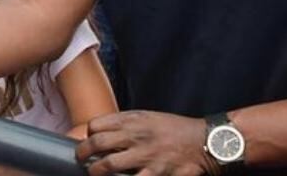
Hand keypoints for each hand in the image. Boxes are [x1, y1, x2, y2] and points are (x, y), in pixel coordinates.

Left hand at [76, 111, 217, 175]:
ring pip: (109, 165)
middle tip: (81, 159)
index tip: (87, 140)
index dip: (88, 134)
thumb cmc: (175, 129)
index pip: (96, 125)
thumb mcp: (148, 117)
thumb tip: (103, 133)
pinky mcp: (157, 174)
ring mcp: (146, 156)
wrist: (205, 140)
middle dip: (83, 153)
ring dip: (97, 172)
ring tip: (95, 174)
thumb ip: (126, 124)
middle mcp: (136, 136)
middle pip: (97, 143)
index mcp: (132, 120)